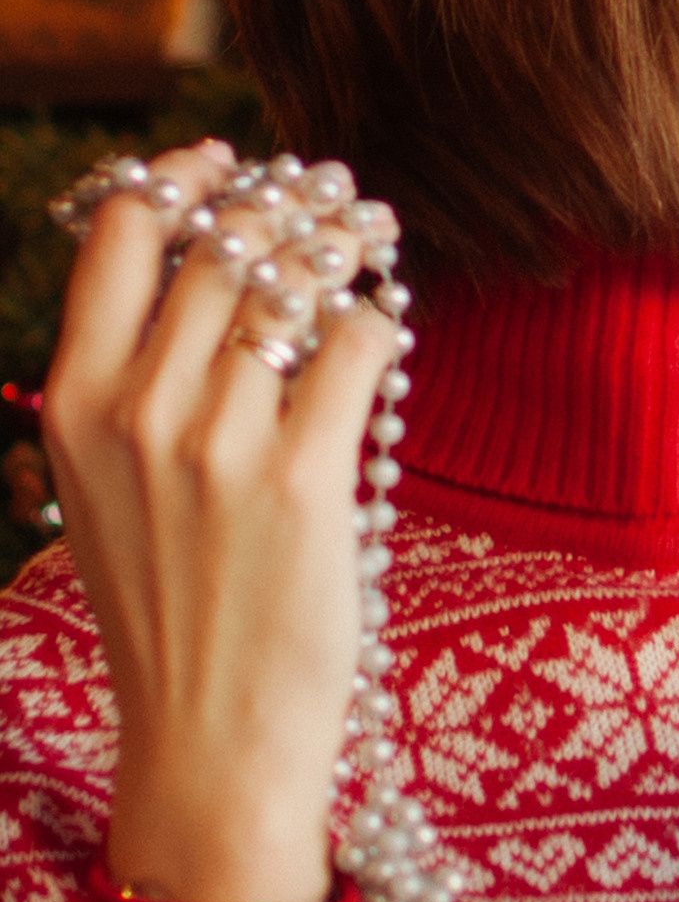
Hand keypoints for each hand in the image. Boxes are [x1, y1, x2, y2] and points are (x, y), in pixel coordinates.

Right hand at [40, 143, 394, 901]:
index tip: (226, 162)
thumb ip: (132, 385)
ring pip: (295, 280)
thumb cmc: (169, 610)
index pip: (123, 234)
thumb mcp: (104, 488)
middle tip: (328, 193)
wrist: (209, 739)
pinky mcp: (306, 478)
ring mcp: (222, 443)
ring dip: (341, 242)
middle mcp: (138, 410)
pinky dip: (377, 323)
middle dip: (284, 201)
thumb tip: (210, 271)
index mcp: (73, 403)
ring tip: (367, 235)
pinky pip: (356, 346)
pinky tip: (382, 333)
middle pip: (224, 243)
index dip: (182, 179)